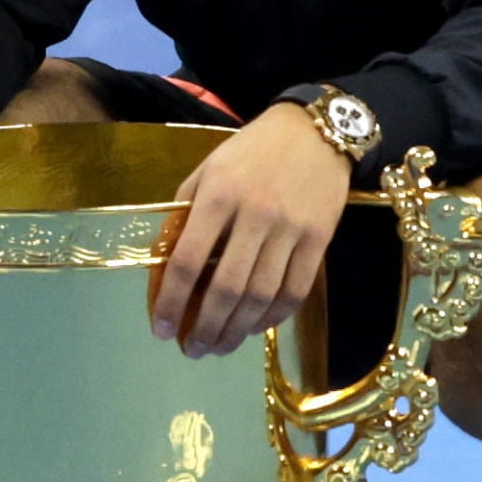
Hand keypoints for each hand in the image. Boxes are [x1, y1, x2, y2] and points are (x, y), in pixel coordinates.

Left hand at [151, 106, 347, 359]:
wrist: (315, 131)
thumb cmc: (251, 152)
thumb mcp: (207, 170)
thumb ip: (184, 215)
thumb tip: (165, 269)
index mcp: (218, 195)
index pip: (188, 261)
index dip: (172, 303)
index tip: (162, 330)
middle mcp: (255, 214)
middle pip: (227, 288)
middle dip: (205, 328)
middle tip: (192, 350)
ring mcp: (291, 228)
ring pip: (261, 296)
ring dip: (237, 331)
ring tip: (219, 347)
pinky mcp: (320, 239)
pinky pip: (294, 291)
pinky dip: (273, 317)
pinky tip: (255, 327)